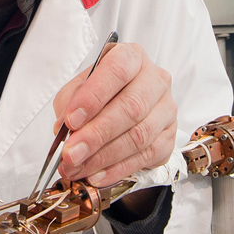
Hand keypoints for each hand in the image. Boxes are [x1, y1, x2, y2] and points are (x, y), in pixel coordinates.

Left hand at [53, 43, 176, 188]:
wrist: (125, 105)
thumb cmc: (101, 92)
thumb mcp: (79, 87)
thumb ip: (70, 102)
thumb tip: (64, 129)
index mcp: (132, 58)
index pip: (117, 71)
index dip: (93, 97)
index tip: (70, 120)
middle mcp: (155, 80)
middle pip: (131, 108)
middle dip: (96, 135)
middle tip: (71, 153)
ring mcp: (166, 109)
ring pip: (139, 136)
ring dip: (103, 157)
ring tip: (77, 168)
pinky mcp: (169, 137)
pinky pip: (145, 157)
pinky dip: (117, 170)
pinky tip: (97, 175)